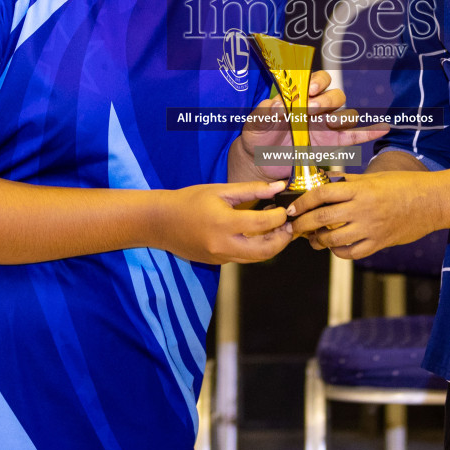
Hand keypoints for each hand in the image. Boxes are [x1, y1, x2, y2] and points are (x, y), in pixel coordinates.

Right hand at [155, 178, 294, 263]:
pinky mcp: (218, 263)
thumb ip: (251, 190)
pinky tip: (258, 233)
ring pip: (256, 258)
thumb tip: (279, 187)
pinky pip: (243, 258)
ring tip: (277, 229)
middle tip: (289, 225)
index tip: (284, 209)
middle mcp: (223, 245)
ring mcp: (220, 257)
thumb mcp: (220, 190)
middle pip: (265, 250)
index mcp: (223, 223)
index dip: (279, 216)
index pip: (262, 223)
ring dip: (272, 246)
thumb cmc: (189, 201)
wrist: (160, 223)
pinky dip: (256, 248)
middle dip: (282, 239)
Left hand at [232, 70, 389, 182]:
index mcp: (301, 97)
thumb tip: (279, 104)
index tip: (310, 91)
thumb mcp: (256, 122)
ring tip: (330, 124)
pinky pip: (354, 136)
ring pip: (346, 115)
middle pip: (336, 96)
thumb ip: (266, 112)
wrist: (260, 162)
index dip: (318, 82)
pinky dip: (369, 132)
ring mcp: (327, 127)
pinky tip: (382, 129)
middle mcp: (318, 109)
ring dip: (342, 117)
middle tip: (312, 110)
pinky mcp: (332, 144)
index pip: (318, 81)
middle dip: (327, 101)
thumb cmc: (258, 137)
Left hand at [285, 170, 443, 258]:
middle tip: (294, 226)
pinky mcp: (379, 243)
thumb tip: (327, 183)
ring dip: (318, 240)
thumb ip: (350, 182)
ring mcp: (370, 228)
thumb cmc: (405, 185)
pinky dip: (339, 252)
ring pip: (333, 239)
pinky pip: (351, 253)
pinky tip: (335, 246)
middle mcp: (362, 209)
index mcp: (360, 189)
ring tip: (313, 238)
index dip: (302, 202)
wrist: (432, 202)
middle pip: (321, 218)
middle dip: (302, 224)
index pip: (321, 194)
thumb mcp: (375, 178)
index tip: (291, 208)